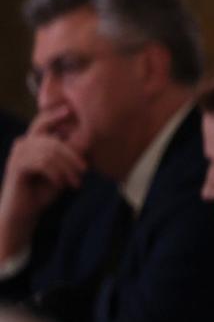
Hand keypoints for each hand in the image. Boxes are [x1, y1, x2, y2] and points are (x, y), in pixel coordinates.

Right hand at [0, 111, 86, 249]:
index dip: (53, 115)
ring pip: (49, 152)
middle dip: (72, 154)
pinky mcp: (17, 167)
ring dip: (67, 168)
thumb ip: (68, 157)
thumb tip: (87, 142)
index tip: (69, 109)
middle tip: (85, 169)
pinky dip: (56, 174)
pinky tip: (61, 184)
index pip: (41, 123)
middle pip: (51, 140)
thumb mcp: (61, 171)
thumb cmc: (43, 191)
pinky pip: (42, 163)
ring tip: (75, 182)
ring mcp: (17, 155)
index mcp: (31, 143)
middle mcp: (22, 145)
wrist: (24, 212)